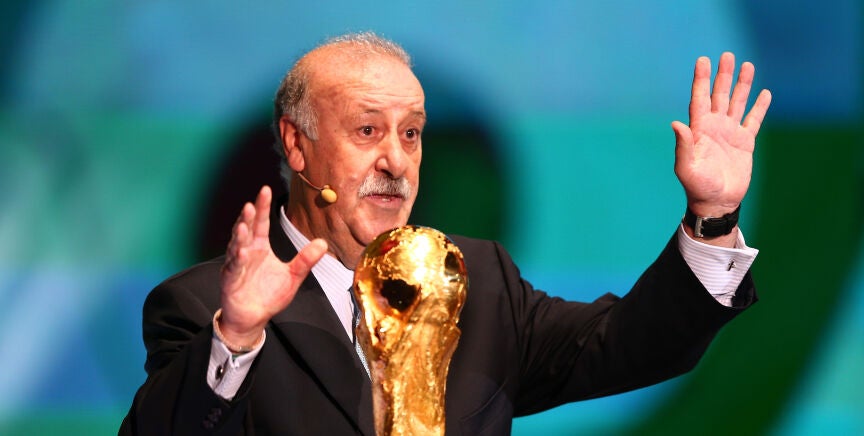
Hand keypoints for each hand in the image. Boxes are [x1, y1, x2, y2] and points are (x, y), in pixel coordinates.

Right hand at [218, 185, 327, 347]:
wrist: (254, 317)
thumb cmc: (269, 295)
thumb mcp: (293, 276)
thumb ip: (306, 259)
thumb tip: (323, 242)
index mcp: (260, 247)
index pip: (261, 223)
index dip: (262, 206)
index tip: (265, 189)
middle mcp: (246, 251)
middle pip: (246, 229)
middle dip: (248, 216)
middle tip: (252, 202)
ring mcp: (236, 264)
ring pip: (236, 246)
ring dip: (239, 235)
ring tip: (244, 223)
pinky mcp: (231, 279)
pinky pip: (234, 267)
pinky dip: (237, 259)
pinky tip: (242, 251)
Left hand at [672, 52, 771, 218]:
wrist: (717, 202)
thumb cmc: (697, 187)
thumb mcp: (686, 168)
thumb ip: (683, 145)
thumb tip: (676, 123)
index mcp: (699, 130)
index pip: (699, 99)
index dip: (701, 80)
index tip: (703, 60)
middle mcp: (714, 127)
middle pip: (719, 95)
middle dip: (722, 76)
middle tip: (727, 55)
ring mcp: (730, 133)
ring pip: (737, 103)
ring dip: (742, 85)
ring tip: (747, 65)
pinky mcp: (745, 143)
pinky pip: (753, 120)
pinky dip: (759, 107)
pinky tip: (764, 93)